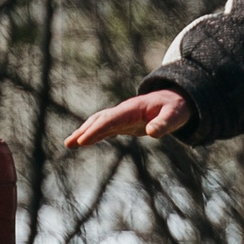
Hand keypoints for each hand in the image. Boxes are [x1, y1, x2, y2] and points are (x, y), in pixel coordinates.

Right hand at [64, 89, 193, 148]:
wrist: (175, 100)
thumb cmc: (175, 108)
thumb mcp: (174, 116)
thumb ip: (164, 123)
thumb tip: (152, 132)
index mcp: (133, 109)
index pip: (111, 120)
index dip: (97, 130)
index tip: (83, 140)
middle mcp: (124, 112)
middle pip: (100, 120)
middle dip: (85, 131)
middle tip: (69, 143)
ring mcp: (122, 117)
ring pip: (99, 123)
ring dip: (84, 132)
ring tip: (69, 144)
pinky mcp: (124, 123)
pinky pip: (105, 128)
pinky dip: (93, 134)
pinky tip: (83, 142)